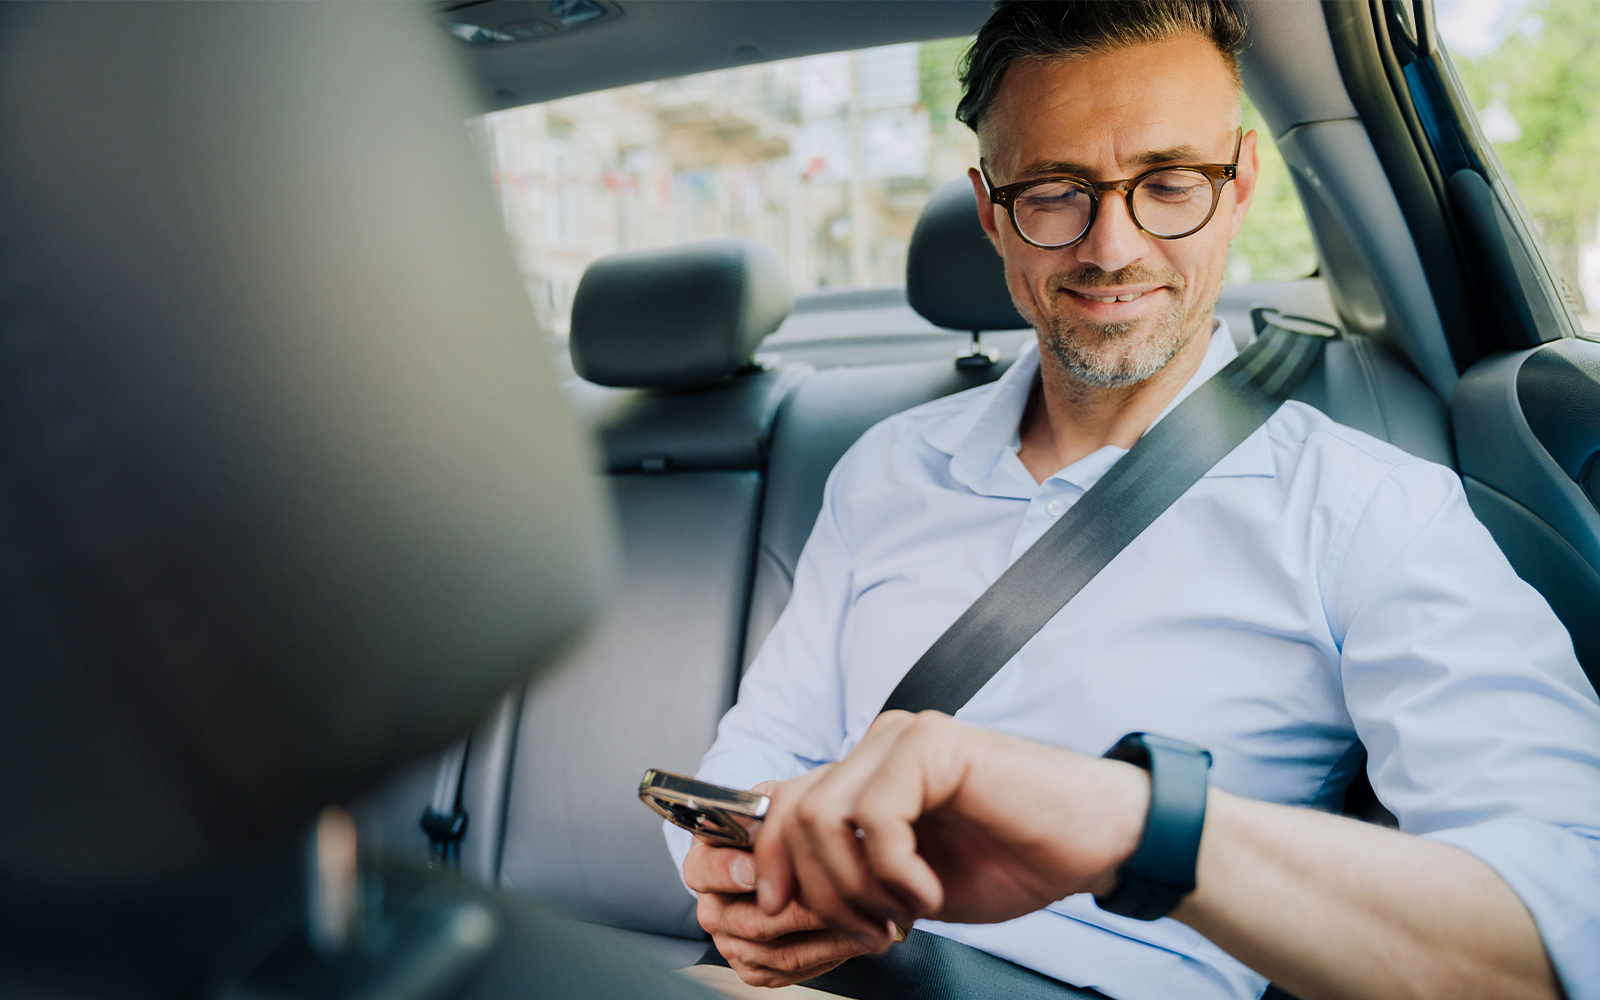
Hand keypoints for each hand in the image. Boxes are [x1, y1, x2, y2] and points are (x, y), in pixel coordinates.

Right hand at [683, 778, 882, 986]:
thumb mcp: (779, 802)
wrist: (798, 857)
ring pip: (779, 950)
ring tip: (868, 917)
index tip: (755, 869)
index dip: (729, 872)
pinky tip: (857, 934)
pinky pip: (793, 969)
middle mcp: (714, 906)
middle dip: (804, 911)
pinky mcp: (755, 969)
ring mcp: (733, 942)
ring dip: (829, 936)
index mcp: (706, 860)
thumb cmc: (788, 826)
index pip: (704, 871)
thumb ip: (779, 810)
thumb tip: (791, 828)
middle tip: (843, 896)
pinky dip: (831, 954)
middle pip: (751, 921)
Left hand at [752, 711, 1149, 948]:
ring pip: (825, 816)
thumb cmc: (1012, 859)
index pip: (782, 804)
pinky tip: (930, 892)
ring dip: (857, 886)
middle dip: (821, 891)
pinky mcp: (932, 744)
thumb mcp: (906, 881)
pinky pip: (876, 817)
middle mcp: (879, 744)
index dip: (768, 861)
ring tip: (904, 913)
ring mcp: (904, 738)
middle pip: (794, 813)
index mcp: (867, 772)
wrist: (1095, 843)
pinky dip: (896, 872)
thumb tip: (778, 893)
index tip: (783, 912)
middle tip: (872, 931)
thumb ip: (850, 871)